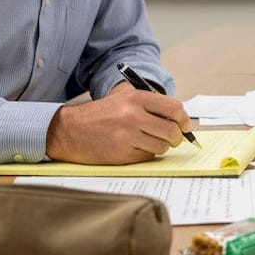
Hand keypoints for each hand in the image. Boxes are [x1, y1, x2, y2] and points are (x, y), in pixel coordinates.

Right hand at [45, 80, 193, 163]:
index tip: (185, 125)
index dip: (184, 119)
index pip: (174, 108)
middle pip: (172, 131)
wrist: (69, 131)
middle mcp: (134, 116)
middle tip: (172, 139)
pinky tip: (134, 148)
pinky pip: (147, 157)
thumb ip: (150, 104)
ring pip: (161, 146)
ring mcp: (128, 136)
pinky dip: (145, 154)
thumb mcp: (123, 99)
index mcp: (136, 98)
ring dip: (160, 146)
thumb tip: (179, 118)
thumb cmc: (99, 115)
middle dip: (176, 138)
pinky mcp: (122, 153)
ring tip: (148, 141)